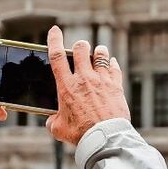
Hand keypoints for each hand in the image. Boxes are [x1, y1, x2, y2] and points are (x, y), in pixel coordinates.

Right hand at [44, 25, 129, 143]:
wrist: (105, 138)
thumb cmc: (80, 134)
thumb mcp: (59, 129)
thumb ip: (53, 121)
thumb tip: (51, 120)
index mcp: (66, 86)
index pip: (57, 56)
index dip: (54, 40)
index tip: (55, 30)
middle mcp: (84, 78)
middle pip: (81, 48)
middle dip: (79, 45)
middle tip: (80, 50)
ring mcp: (101, 80)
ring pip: (100, 54)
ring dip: (97, 51)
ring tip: (97, 54)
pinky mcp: (116, 85)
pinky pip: (114, 66)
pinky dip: (111, 63)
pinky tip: (111, 63)